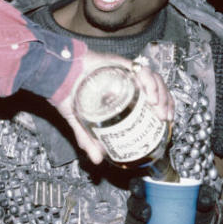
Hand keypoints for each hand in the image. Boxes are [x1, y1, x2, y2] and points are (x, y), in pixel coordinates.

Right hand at [55, 50, 173, 165]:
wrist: (57, 77)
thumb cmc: (69, 94)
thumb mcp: (80, 122)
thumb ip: (88, 139)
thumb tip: (96, 160)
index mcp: (124, 92)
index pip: (151, 97)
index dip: (162, 107)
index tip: (165, 121)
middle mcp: (127, 81)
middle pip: (156, 88)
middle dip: (165, 103)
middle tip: (165, 118)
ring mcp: (125, 72)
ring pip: (153, 78)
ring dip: (161, 94)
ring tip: (160, 110)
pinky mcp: (121, 63)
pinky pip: (141, 70)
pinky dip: (150, 83)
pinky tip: (151, 96)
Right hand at [124, 177, 219, 223]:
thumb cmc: (199, 212)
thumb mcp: (204, 201)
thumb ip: (206, 196)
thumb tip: (203, 199)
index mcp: (154, 192)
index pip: (139, 186)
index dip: (135, 186)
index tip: (140, 191)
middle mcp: (143, 208)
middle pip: (132, 206)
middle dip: (136, 210)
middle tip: (147, 215)